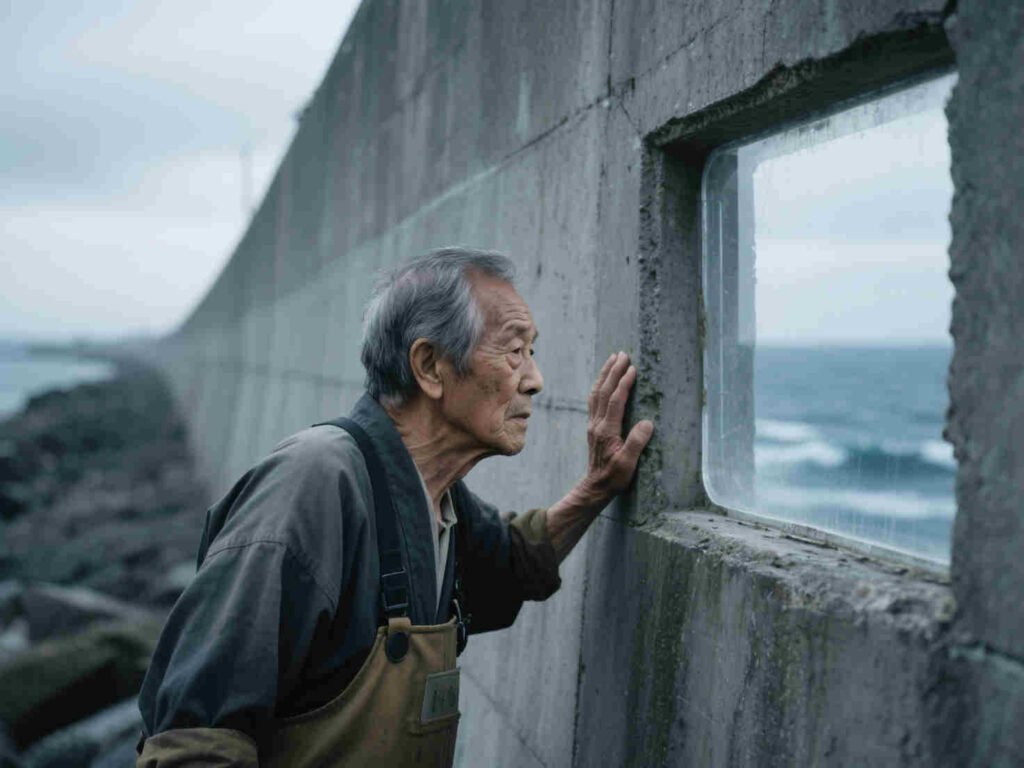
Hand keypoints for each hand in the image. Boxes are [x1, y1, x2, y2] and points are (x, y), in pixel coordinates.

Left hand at [576, 352, 654, 505]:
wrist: (595, 486)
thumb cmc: (614, 477)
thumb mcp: (628, 464)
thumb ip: (636, 443)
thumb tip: (647, 423)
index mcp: (607, 430)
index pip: (615, 401)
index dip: (623, 384)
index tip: (632, 369)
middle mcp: (597, 424)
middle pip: (603, 391)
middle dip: (613, 371)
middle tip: (622, 354)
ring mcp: (593, 424)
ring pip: (596, 393)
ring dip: (604, 375)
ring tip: (612, 359)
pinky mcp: (593, 427)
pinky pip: (594, 400)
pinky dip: (599, 385)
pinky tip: (603, 380)